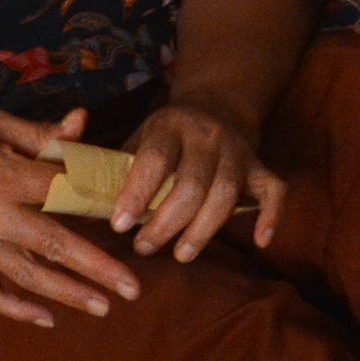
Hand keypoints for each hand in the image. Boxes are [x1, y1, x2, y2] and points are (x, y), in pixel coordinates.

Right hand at [0, 106, 137, 327]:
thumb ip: (42, 134)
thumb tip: (83, 124)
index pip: (63, 190)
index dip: (101, 197)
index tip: (135, 208)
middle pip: (52, 245)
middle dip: (96, 269)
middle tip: (133, 288)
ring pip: (27, 276)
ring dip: (67, 294)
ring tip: (104, 307)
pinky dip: (15, 309)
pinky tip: (47, 318)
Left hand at [113, 94, 287, 261]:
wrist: (217, 104)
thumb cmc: (167, 137)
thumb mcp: (138, 137)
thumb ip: (117, 167)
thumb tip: (85, 205)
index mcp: (169, 125)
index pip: (154, 160)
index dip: (136, 194)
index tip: (119, 225)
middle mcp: (206, 135)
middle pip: (191, 184)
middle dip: (166, 222)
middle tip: (144, 248)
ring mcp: (237, 150)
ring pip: (225, 194)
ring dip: (203, 230)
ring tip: (181, 255)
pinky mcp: (260, 166)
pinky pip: (274, 191)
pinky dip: (271, 215)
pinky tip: (260, 241)